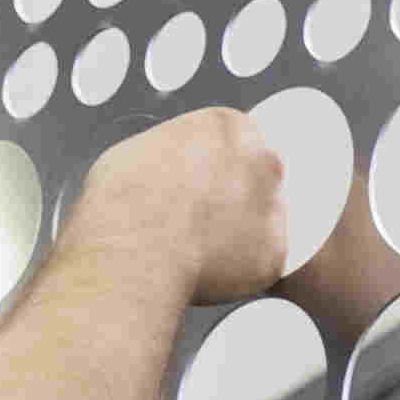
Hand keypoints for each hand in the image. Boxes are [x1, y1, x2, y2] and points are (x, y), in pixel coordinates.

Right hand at [73, 108, 291, 304]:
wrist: (134, 251)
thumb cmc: (126, 203)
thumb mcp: (136, 153)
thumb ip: (167, 157)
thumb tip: (161, 176)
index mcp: (225, 126)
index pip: (238, 139)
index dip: (218, 166)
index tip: (200, 185)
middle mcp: (260, 160)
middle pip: (260, 176)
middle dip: (237, 197)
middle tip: (201, 220)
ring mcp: (272, 207)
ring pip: (264, 222)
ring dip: (241, 234)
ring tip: (199, 252)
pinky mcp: (274, 253)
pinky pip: (263, 263)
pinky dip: (242, 271)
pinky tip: (210, 273)